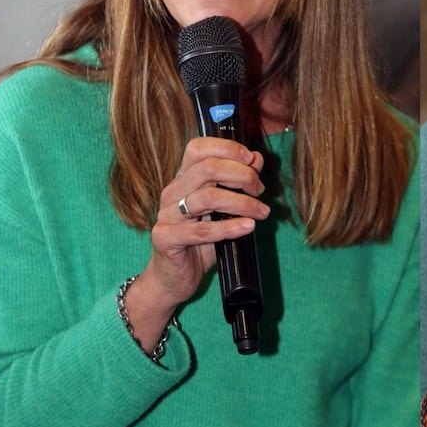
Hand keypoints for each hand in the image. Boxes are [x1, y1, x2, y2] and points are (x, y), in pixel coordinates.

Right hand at [125, 137, 269, 350]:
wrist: (174, 278)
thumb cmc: (202, 242)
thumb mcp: (224, 210)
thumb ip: (238, 183)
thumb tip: (256, 158)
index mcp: (184, 180)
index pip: (198, 148)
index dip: (228, 148)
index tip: (252, 160)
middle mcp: (172, 192)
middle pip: (208, 168)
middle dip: (242, 176)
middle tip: (260, 191)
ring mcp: (166, 215)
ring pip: (207, 197)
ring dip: (242, 203)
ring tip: (261, 213)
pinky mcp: (165, 238)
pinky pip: (200, 231)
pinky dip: (229, 228)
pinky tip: (248, 227)